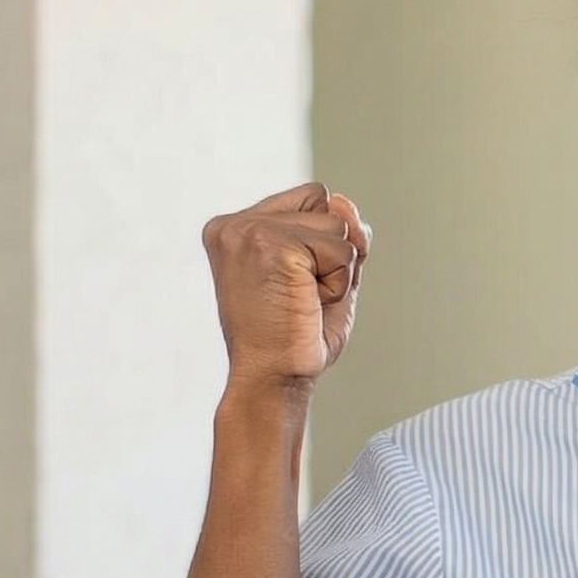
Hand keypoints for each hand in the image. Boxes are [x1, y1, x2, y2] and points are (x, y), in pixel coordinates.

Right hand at [201, 182, 370, 390]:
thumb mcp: (325, 273)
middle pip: (326, 203)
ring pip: (337, 225)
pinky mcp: (273, 246)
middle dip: (331, 252)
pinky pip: (343, 250)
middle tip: (299, 296)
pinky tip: (305, 304)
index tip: (292, 283)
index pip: (312, 198)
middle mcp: (234, 224)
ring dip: (335, 270)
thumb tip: (343, 200)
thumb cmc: (294, 337)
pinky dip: (338, 283)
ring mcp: (250, 231)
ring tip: (300, 301)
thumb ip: (340, 233)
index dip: (323, 241)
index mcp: (235, 227)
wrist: (273, 380)